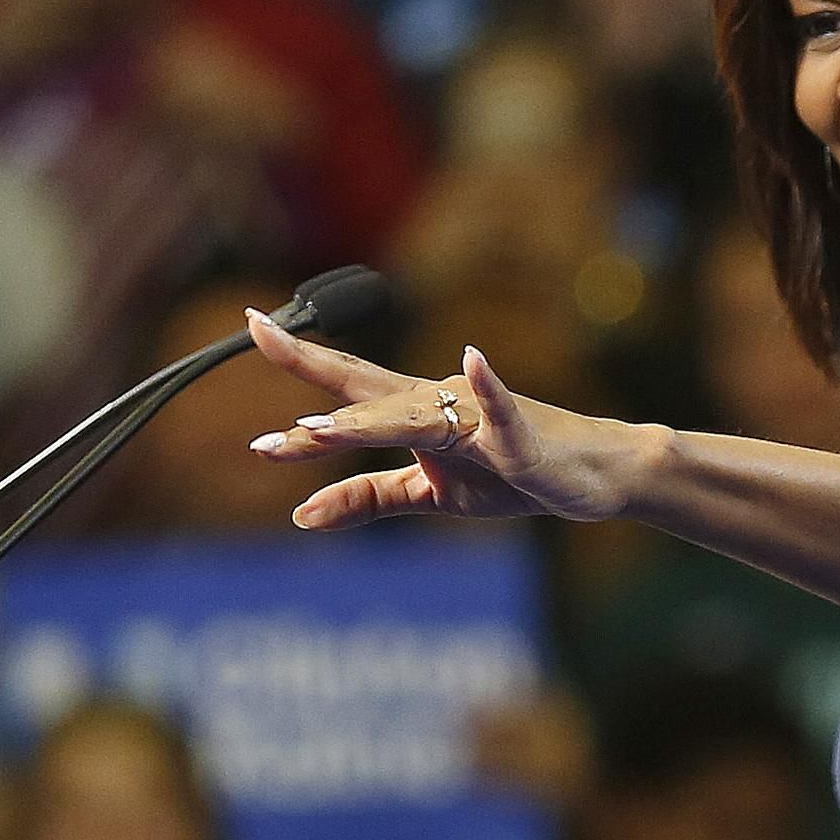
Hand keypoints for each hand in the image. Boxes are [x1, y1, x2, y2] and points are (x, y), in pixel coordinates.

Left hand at [243, 310, 643, 528]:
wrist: (590, 478)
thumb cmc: (511, 476)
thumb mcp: (430, 495)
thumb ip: (367, 499)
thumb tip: (299, 514)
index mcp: (415, 413)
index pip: (347, 383)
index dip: (299, 356)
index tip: (249, 325)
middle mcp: (439, 403)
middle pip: (368, 398)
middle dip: (316, 402)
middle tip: (262, 403)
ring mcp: (478, 418)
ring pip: (415, 416)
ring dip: (369, 421)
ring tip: (321, 429)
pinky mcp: (519, 439)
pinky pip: (502, 411)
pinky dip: (488, 387)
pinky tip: (474, 358)